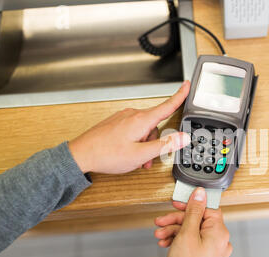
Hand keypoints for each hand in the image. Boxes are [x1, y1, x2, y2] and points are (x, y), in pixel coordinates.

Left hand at [68, 81, 190, 173]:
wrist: (81, 154)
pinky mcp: (116, 122)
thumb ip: (165, 145)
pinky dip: (135, 142)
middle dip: (156, 142)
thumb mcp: (141, 154)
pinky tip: (128, 152)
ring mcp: (123, 117)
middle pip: (155, 125)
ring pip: (144, 129)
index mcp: (141, 120)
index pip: (167, 105)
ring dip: (144, 145)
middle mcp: (132, 115)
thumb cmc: (107, 155)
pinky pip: (133, 130)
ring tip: (136, 160)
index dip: (180, 95)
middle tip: (148, 159)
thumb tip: (183, 137)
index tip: (187, 85)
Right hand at [154, 188, 232, 256]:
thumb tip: (200, 193)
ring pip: (193, 232)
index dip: (190, 204)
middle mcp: (220, 241)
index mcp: (219, 232)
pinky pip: (193, 243)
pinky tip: (166, 243)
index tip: (177, 203)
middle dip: (177, 220)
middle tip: (161, 221)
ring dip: (174, 231)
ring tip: (160, 235)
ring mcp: (213, 251)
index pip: (207, 208)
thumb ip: (193, 212)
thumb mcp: (186, 234)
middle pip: (198, 220)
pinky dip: (179, 241)